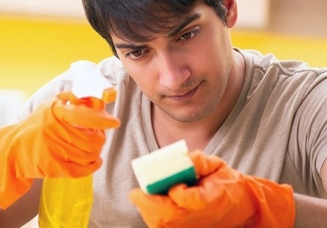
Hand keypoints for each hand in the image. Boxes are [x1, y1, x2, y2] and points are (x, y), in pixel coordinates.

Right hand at [0, 91, 119, 208]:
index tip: (114, 122)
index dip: (103, 120)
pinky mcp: (54, 167)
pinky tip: (95, 161)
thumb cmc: (36, 126)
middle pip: (91, 139)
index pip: (85, 115)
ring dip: (96, 152)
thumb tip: (97, 100)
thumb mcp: (50, 107)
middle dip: (100, 139)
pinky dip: (93, 166)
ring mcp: (54, 150)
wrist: (13, 151)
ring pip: (89, 154)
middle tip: (99, 136)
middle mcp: (54, 131)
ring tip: (93, 148)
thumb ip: (72, 101)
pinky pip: (82, 169)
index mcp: (54, 112)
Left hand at [129, 150, 294, 227]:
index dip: (175, 191)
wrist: (241, 207)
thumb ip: (200, 160)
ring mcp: (192, 227)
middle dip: (148, 204)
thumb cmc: (227, 184)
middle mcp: (199, 218)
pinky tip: (148, 208)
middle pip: (168, 217)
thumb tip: (183, 158)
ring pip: (163, 226)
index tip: (171, 182)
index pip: (185, 199)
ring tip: (140, 199)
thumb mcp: (218, 166)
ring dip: (148, 212)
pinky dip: (153, 219)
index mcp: (209, 200)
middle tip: (135, 193)